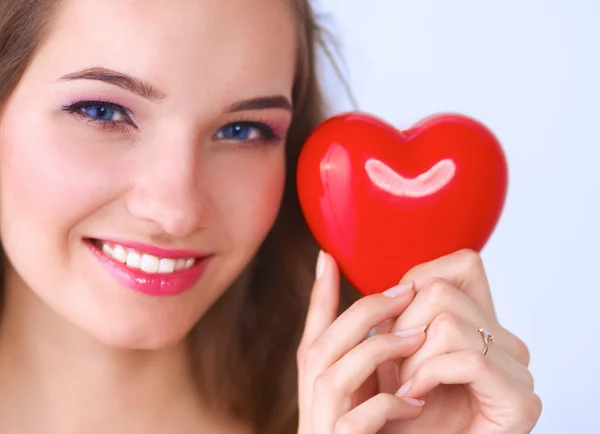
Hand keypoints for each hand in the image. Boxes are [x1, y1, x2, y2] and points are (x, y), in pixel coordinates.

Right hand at [297, 251, 428, 432]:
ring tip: (417, 340)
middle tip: (406, 292)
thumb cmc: (360, 429)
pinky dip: (388, 406)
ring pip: (336, 372)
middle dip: (365, 312)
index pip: (313, 324)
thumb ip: (361, 348)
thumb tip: (380, 313)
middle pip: (325, 340)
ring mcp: (321, 419)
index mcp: (316, 372)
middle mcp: (311, 391)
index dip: (320, 290)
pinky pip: (359, 419)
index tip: (327, 256)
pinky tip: (416, 403)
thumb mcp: (358, 383)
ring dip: (378, 351)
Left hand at [380, 249, 541, 432]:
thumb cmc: (398, 412)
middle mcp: (506, 341)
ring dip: (409, 359)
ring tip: (404, 388)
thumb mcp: (387, 351)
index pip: (462, 264)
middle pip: (442, 291)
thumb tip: (352, 270)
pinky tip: (414, 398)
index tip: (393, 325)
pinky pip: (467, 360)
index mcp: (484, 323)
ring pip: (448, 323)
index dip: (415, 285)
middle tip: (395, 370)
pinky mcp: (520, 402)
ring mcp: (518, 370)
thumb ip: (388, 310)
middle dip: (400, 329)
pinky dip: (428, 376)